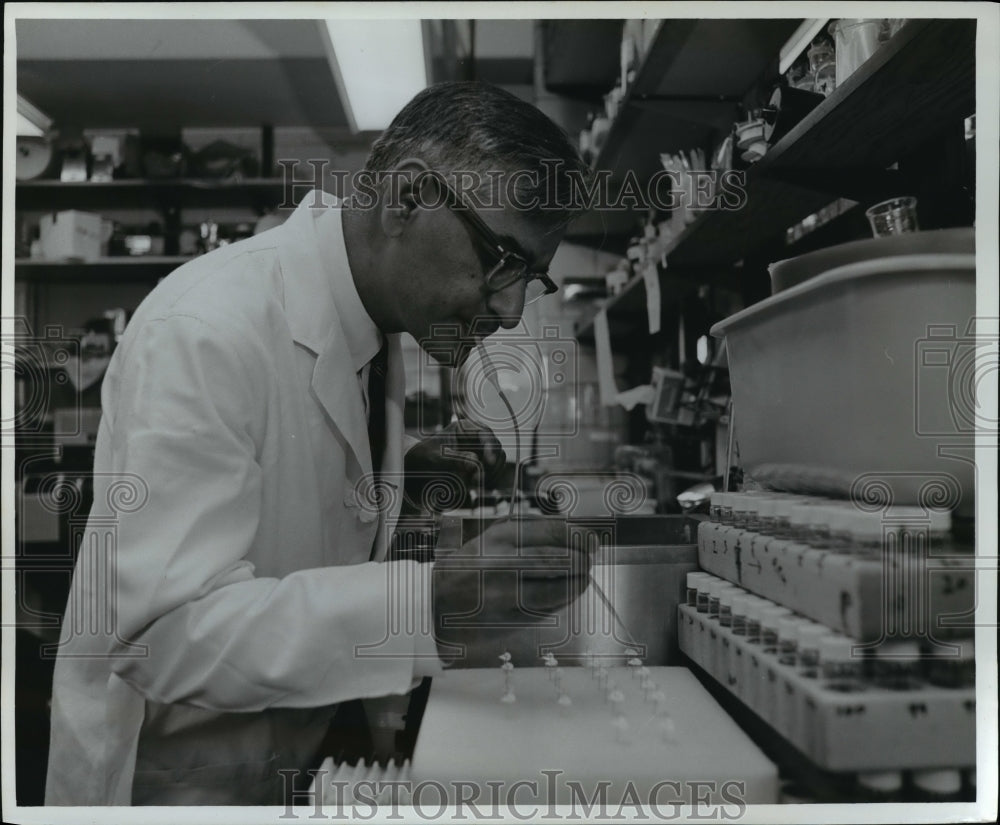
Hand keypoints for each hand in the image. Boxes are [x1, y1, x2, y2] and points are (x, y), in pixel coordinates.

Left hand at [403, 419, 505, 511]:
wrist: (419, 471)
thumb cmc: (424, 459)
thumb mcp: (435, 458)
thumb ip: (454, 460)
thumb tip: (475, 463)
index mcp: (465, 428)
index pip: (485, 434)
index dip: (490, 447)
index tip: (489, 462)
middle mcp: (477, 438)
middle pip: (496, 447)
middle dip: (491, 464)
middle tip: (476, 480)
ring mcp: (482, 452)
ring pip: (498, 462)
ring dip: (490, 474)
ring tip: (473, 485)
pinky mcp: (483, 466)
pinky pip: (494, 473)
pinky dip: (488, 481)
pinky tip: (475, 487)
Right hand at [430, 518, 596, 666]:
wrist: (434, 605)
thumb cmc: (466, 568)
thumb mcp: (490, 538)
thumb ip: (527, 533)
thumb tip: (571, 532)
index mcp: (500, 537)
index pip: (555, 531)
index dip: (579, 536)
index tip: (589, 540)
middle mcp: (505, 563)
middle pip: (562, 559)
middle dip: (583, 560)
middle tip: (589, 559)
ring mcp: (508, 594)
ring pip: (560, 588)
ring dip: (578, 582)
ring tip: (582, 577)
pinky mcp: (510, 619)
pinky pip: (548, 609)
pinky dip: (562, 601)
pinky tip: (563, 594)